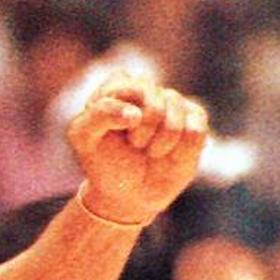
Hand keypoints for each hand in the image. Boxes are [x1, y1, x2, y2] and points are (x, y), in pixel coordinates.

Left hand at [65, 72, 206, 225]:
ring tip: (150, 151)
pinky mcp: (195, 120)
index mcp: (118, 86)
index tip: (112, 133)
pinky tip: (169, 154)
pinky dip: (179, 150)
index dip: (122, 116)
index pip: (128, 87)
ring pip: (176, 118)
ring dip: (160, 143)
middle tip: (134, 144)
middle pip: (155, 102)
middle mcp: (148, 89)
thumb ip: (100, 115)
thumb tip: (136, 113)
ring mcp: (174, 103)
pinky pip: (195, 131)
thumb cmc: (105, 161)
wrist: (129, 193)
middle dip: (142, 131)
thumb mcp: (84, 138)